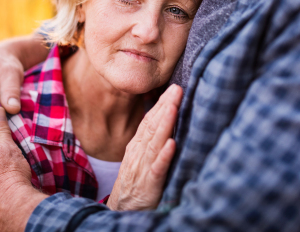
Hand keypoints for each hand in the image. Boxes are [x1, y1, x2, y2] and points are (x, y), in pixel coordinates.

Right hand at [107, 84, 182, 210]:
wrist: (121, 212)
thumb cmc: (135, 184)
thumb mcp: (140, 159)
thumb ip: (150, 141)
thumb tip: (165, 120)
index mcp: (138, 146)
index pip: (150, 120)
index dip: (161, 103)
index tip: (174, 88)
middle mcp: (139, 153)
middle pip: (152, 126)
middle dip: (165, 106)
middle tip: (177, 88)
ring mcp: (143, 168)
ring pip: (154, 143)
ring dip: (164, 124)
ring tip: (173, 108)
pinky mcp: (149, 185)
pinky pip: (157, 168)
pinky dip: (164, 156)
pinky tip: (172, 144)